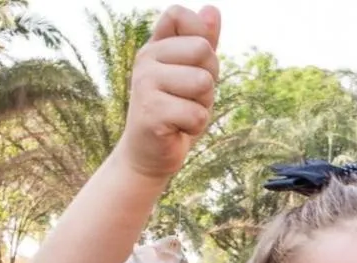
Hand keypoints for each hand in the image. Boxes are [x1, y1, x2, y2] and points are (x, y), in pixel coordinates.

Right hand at [116, 5, 220, 180]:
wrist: (149, 154)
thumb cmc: (175, 111)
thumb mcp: (193, 73)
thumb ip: (202, 41)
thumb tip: (212, 9)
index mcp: (155, 46)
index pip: (181, 15)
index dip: (201, 39)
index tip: (192, 65)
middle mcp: (146, 59)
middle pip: (204, 50)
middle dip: (209, 80)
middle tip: (188, 98)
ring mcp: (144, 84)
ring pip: (203, 83)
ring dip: (202, 105)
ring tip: (181, 114)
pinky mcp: (151, 112)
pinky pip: (197, 114)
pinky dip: (194, 127)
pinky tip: (176, 129)